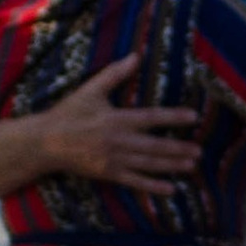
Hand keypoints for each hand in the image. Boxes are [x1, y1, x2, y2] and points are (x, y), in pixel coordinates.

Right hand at [32, 56, 197, 192]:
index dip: (173, 117)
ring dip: (172, 165)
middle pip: (154, 145)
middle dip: (178, 148)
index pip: (151, 117)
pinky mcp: (108, 174)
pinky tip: (171, 189)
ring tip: (192, 166)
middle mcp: (118, 140)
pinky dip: (153, 186)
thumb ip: (114, 74)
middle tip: (199, 151)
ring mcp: (114, 159)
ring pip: (149, 164)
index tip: (194, 116)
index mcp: (116, 119)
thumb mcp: (90, 90)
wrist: (45, 141)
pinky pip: (135, 182)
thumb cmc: (68, 113)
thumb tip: (135, 56)